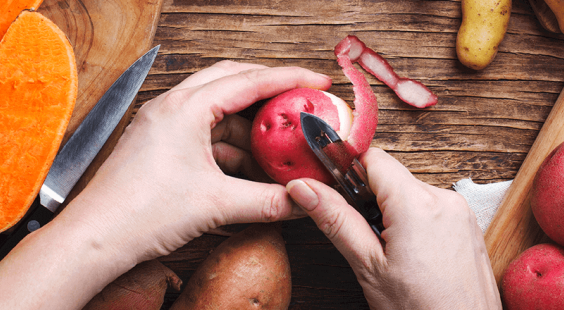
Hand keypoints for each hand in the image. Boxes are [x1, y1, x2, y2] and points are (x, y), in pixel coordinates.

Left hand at [62, 61, 331, 260]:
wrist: (95, 239)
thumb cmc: (141, 213)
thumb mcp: (217, 204)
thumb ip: (268, 201)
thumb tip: (303, 201)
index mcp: (185, 108)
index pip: (249, 81)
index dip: (289, 79)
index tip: (316, 82)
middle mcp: (172, 106)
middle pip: (232, 81)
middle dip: (269, 91)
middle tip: (298, 101)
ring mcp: (163, 124)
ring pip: (217, 110)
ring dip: (248, 127)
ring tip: (274, 149)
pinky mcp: (160, 143)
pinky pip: (203, 133)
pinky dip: (228, 146)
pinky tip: (245, 169)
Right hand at [286, 147, 501, 308]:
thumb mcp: (368, 266)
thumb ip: (335, 219)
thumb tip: (304, 188)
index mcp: (417, 204)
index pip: (372, 158)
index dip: (346, 170)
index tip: (331, 187)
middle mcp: (445, 198)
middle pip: (391, 176)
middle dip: (369, 197)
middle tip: (361, 234)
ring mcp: (461, 212)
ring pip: (410, 192)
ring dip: (392, 210)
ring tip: (388, 251)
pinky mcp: (468, 225)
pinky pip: (430, 207)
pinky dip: (413, 220)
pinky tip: (409, 253)